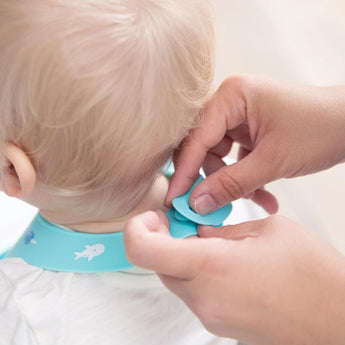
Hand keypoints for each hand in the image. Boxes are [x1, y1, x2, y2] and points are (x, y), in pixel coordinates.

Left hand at [124, 211, 344, 344]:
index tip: (155, 215)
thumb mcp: (267, 230)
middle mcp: (202, 297)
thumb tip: (198, 231)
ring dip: (182, 255)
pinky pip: (194, 293)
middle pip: (158, 263)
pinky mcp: (220, 325)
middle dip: (164, 238)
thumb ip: (222, 229)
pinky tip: (225, 261)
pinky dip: (197, 272)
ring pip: (175, 277)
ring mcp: (210, 316)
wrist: (339, 324)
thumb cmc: (312, 273)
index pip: (143, 250)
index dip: (138, 228)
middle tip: (186, 221)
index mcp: (211, 267)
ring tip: (212, 240)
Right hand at [165, 75, 344, 213]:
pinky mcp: (248, 130)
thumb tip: (197, 204)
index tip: (174, 200)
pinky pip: (234, 158)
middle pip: (203, 147)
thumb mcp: (273, 162)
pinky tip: (263, 195)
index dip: (184, 172)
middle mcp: (230, 102)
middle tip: (211, 207)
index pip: (196, 138)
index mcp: (232, 96)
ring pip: (218, 157)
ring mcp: (239, 116)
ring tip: (258, 200)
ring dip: (233, 183)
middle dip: (212, 179)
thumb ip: (231, 184)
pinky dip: (244, 178)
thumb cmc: (321, 130)